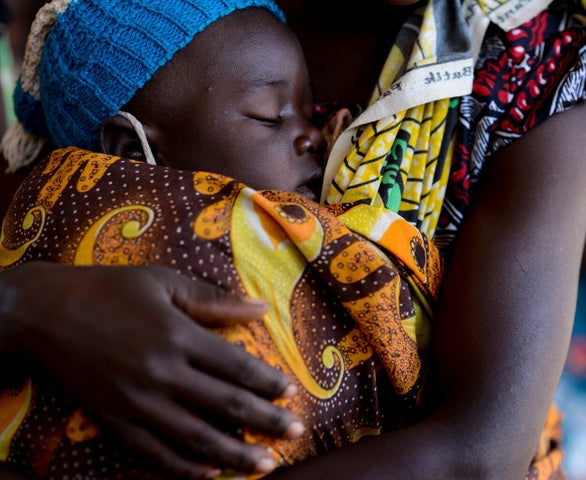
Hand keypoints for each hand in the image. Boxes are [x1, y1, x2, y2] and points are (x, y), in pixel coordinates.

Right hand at [0, 262, 303, 478]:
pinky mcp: (113, 421)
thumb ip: (214, 300)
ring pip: (196, 438)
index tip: (291, 392)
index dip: (268, 382)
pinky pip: (153, 454)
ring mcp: (136, 402)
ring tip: (266, 465)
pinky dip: (184, 468)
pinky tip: (210, 472)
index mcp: (177, 334)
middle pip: (225, 406)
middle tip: (297, 433)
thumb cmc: (108, 289)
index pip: (236, 366)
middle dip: (266, 422)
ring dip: (235, 454)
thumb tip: (261, 308)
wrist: (42, 312)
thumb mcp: (163, 283)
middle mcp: (160, 373)